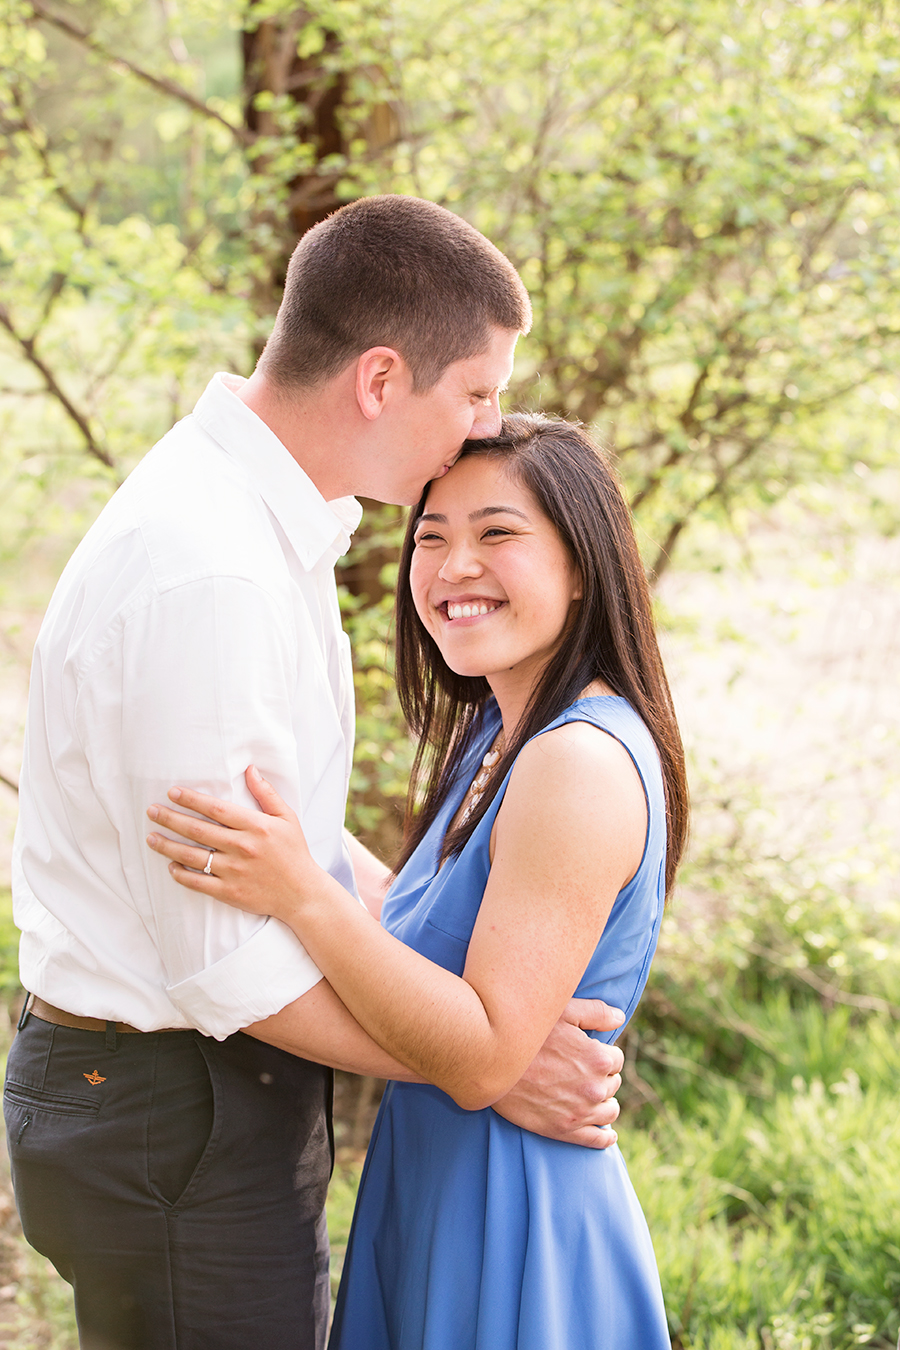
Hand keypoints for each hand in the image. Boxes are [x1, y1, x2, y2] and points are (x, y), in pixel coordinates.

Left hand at [146, 767, 320, 918]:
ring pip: (192, 856)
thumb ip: (267, 794)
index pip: (216, 809)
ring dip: (168, 846)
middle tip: (152, 811)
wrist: (302, 894)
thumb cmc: (294, 853)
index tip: (173, 792)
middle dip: (170, 819)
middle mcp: (242, 848)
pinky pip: (198, 882)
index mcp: (256, 826)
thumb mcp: (287, 818)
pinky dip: (181, 874)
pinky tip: (170, 865)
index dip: (192, 799)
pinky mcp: (229, 892)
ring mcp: (234, 871)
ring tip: (151, 838)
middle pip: (198, 830)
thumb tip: (250, 769)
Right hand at [491, 998, 624, 1148]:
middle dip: (602, 1076)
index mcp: (598, 1059)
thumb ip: (596, 1012)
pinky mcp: (564, 1130)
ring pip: (609, 1111)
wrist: (493, 1063)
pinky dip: (605, 1137)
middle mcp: (594, 1088)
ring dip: (604, 1102)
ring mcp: (580, 1112)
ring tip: (592, 1096)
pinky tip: (607, 1134)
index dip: (603, 1053)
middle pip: (612, 1084)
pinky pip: (596, 1140)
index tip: (588, 1051)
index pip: (616, 1059)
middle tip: (582, 1070)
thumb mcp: (563, 1011)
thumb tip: (619, 1018)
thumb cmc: (528, 1033)